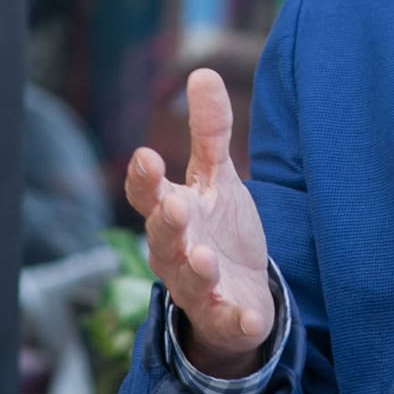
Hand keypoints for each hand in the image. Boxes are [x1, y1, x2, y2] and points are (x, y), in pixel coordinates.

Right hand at [124, 69, 274, 377]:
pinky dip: (237, 320)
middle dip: (167, 223)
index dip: (144, 179)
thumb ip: (209, 133)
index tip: (147, 156)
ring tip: (204, 257)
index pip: (147, 194)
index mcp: (172, 213)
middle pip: (162, 238)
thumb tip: (202, 71)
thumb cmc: (219, 230)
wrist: (238, 297)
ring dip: (196, 269)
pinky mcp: (226, 317)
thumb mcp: (217, 178)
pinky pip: (227, 321)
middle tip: (174, 206)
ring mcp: (199, 288)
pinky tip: (249, 316)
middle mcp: (177, 252)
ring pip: (189, 281)